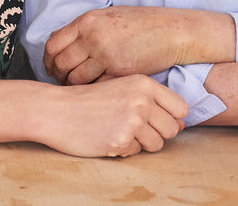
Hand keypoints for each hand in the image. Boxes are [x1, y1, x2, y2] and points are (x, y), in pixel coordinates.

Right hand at [34, 74, 187, 156]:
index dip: (171, 116)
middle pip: (172, 128)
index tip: (156, 118)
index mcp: (143, 83)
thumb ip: (150, 101)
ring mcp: (132, 121)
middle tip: (133, 127)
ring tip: (119, 131)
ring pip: (157, 144)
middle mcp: (141, 100)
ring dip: (141, 143)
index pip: (180, 107)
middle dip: (156, 133)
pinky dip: (124, 149)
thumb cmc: (89, 100)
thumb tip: (181, 122)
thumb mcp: (121, 88)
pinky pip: (136, 152)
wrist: (56, 110)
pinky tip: (107, 136)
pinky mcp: (121, 140)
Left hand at [43, 6, 234, 84]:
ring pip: (75, 79)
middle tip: (61, 82)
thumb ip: (85, 28)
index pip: (53, 44)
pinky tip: (95, 92)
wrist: (172, 32)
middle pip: (61, 63)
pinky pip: (96, 86)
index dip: (48, 60)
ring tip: (77, 90)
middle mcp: (94, 37)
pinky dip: (93, 91)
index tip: (51, 67)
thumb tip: (62, 40)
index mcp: (88, 21)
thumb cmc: (141, 23)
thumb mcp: (108, 16)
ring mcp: (107, 55)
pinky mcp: (121, 72)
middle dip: (57, 76)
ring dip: (73, 87)